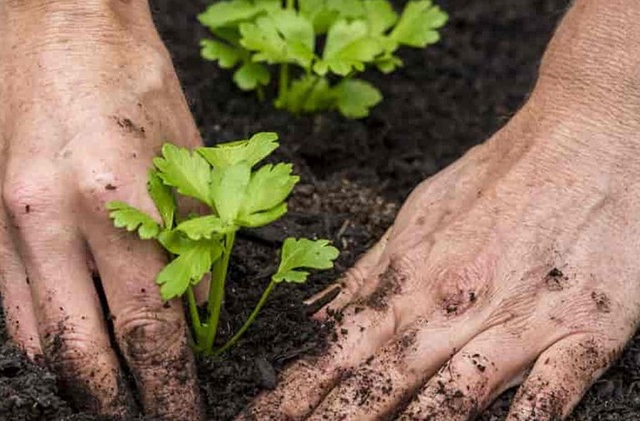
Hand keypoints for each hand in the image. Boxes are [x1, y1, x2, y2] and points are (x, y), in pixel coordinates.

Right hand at [0, 1, 202, 417]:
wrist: (50, 14)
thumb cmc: (130, 72)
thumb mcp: (185, 153)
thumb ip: (193, 241)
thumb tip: (197, 315)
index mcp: (117, 201)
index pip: (150, 326)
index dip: (170, 383)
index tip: (185, 411)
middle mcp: (52, 219)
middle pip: (87, 351)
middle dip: (121, 400)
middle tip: (147, 418)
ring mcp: (9, 220)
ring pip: (39, 338)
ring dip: (78, 380)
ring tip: (109, 397)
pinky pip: (8, 302)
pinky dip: (40, 340)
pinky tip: (65, 354)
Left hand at [242, 1, 639, 418]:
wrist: (586, 132)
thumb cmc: (498, 176)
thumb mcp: (418, 215)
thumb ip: (371, 273)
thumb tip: (317, 317)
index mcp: (414, 278)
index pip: (341, 346)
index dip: (299, 386)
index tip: (262, 412)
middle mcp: (457, 305)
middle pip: (383, 377)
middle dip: (333, 417)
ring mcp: (519, 318)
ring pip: (454, 390)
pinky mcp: (585, 326)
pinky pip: (552, 388)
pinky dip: (524, 418)